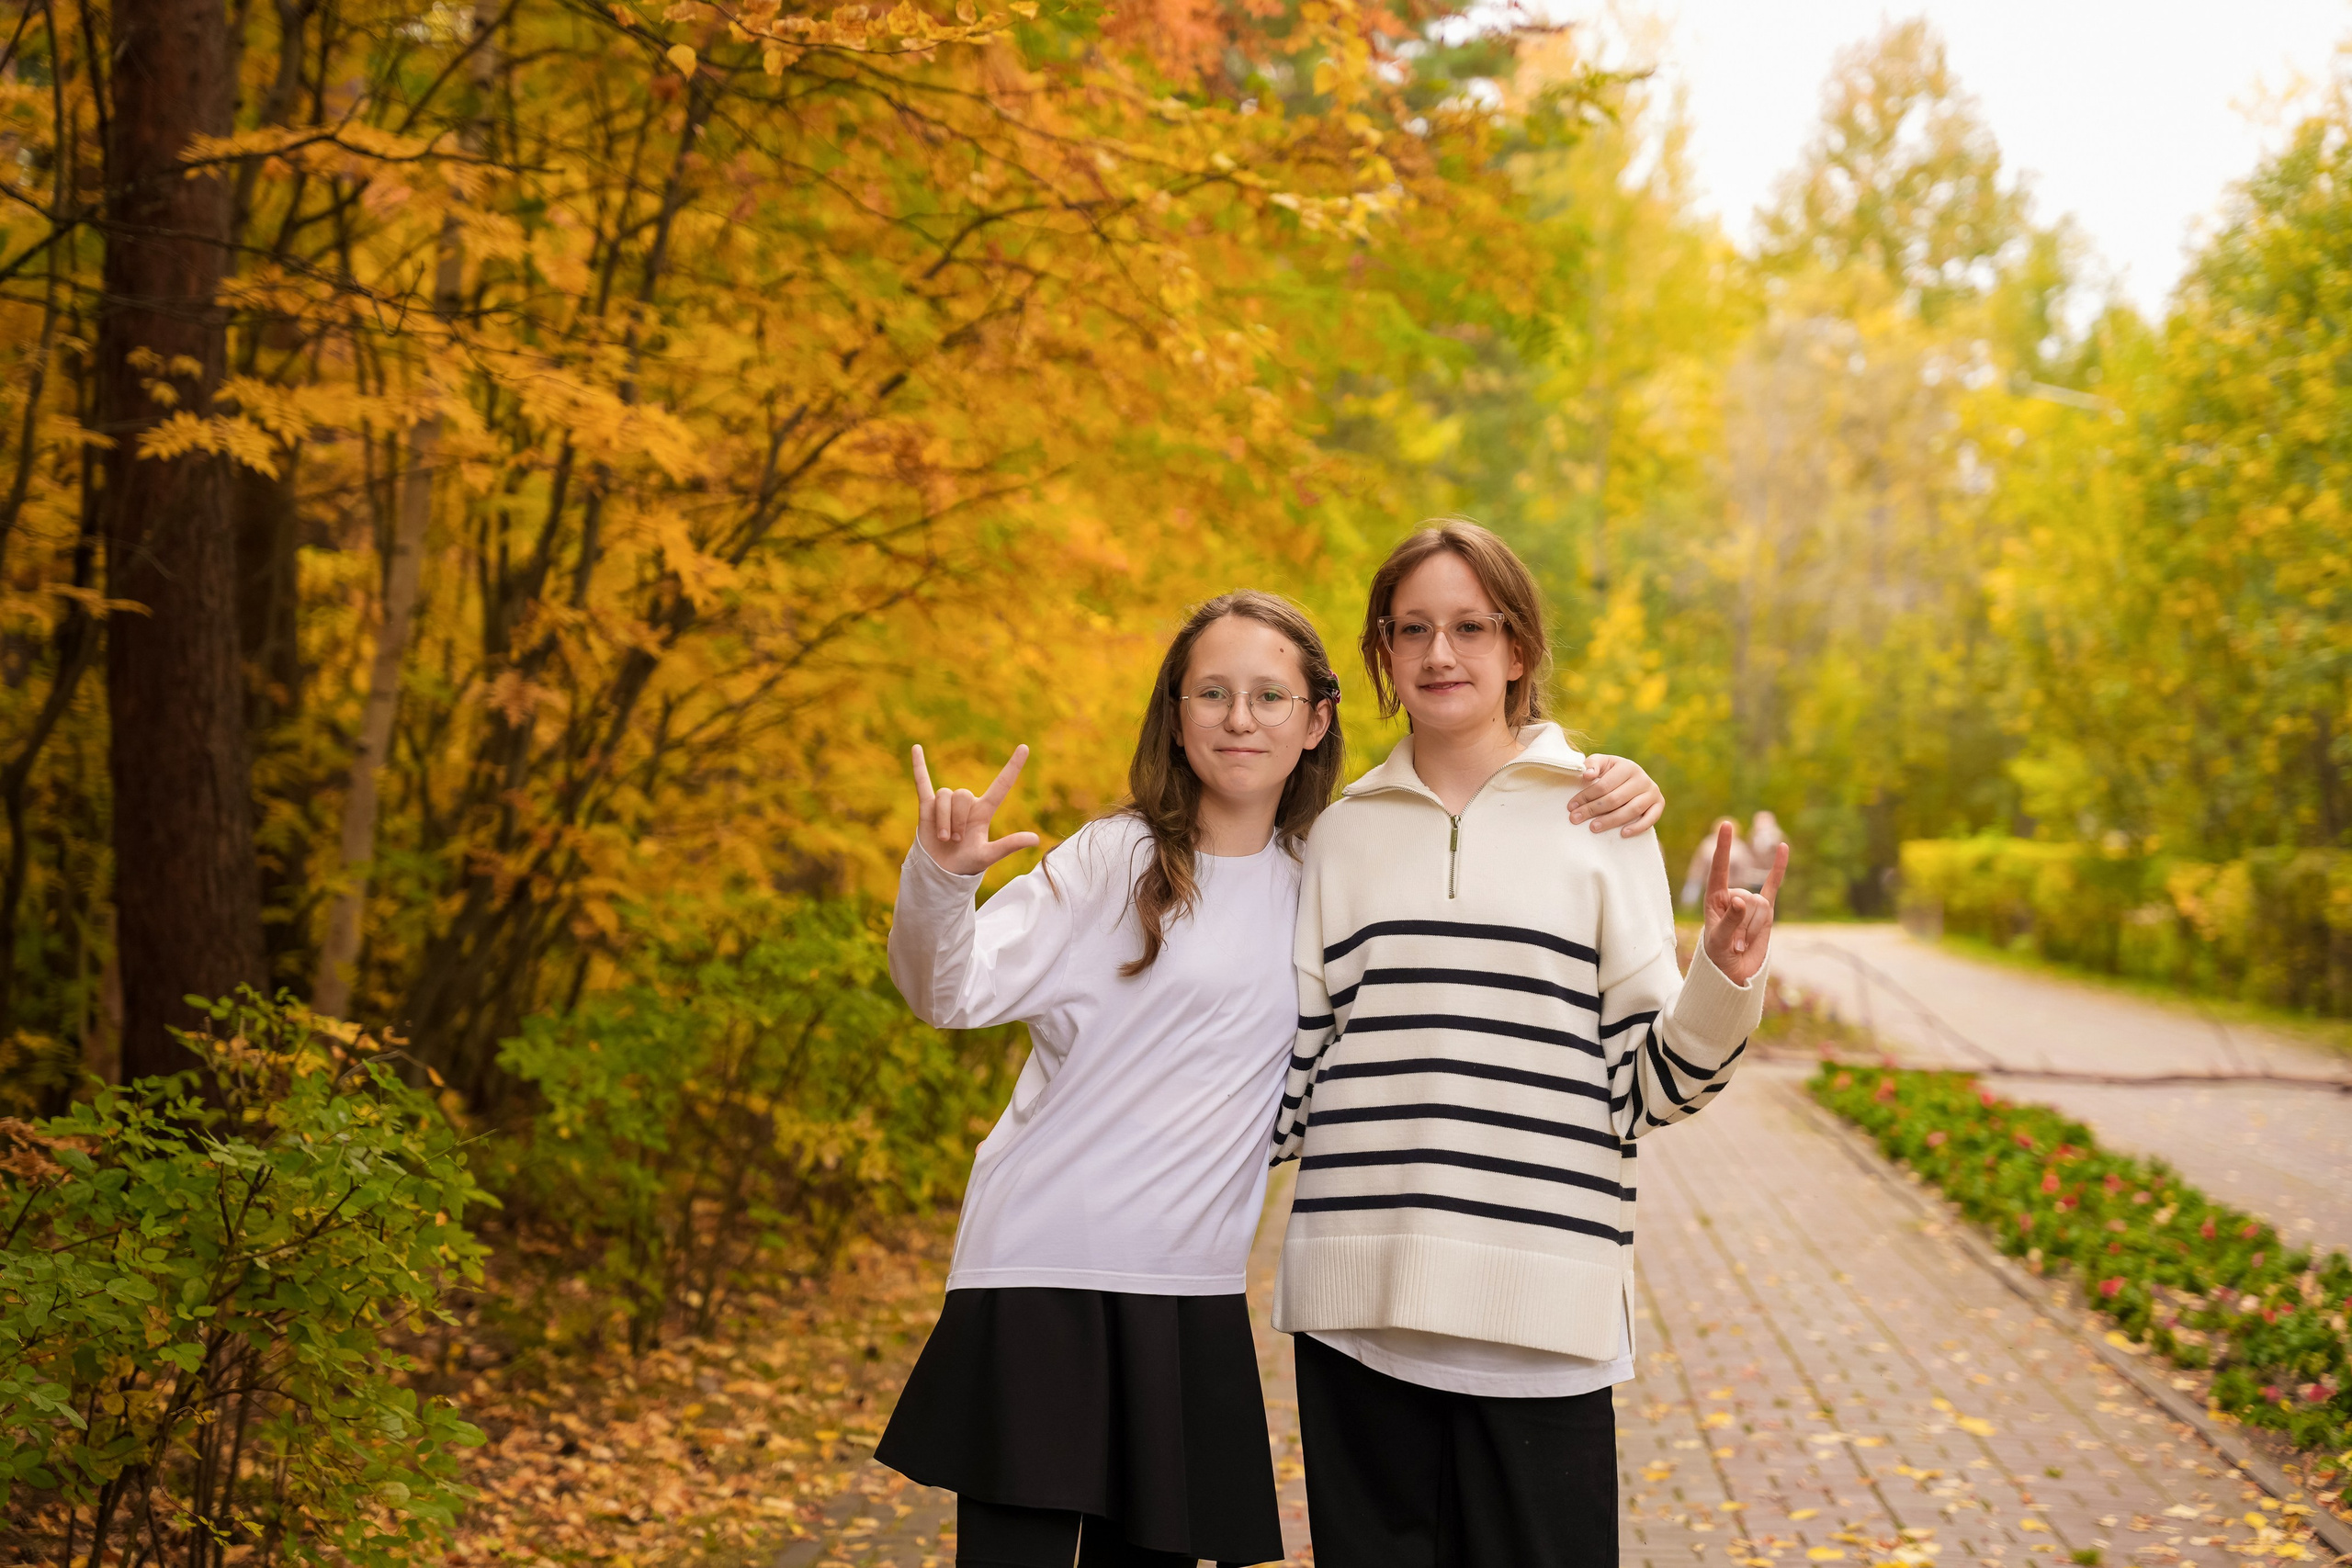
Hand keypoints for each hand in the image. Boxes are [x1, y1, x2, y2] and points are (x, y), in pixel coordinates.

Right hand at [911, 743, 1040, 876]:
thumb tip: (1036, 839)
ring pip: (944, 795)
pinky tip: (916, 748)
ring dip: (943, 819)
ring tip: (944, 838)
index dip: (1013, 766)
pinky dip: (919, 766)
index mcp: (984, 811)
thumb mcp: (988, 855)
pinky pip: (922, 782)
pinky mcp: (927, 807)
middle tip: (956, 840)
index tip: (1025, 747)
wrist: (941, 872)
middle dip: (957, 819)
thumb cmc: (967, 864)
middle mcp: (967, 804)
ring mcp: (946, 804)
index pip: (1001, 785)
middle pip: (963, 795)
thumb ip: (1009, 845)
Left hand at [1569, 754, 1664, 836]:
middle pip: (1615, 798)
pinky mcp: (1659, 804)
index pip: (1604, 785)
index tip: (1571, 806)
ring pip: (1632, 809)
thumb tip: (1587, 775)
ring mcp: (1652, 791)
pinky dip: (1638, 827)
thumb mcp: (1601, 764)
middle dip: (1593, 810)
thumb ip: (1592, 765)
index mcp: (1627, 766)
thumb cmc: (1611, 772)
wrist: (1632, 779)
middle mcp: (1642, 778)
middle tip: (1576, 819)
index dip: (1586, 797)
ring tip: (1593, 827)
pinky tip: (1623, 833)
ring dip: (1611, 820)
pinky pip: (1651, 818)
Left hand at [1699, 820, 1785, 985]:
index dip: (1724, 847)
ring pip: (1761, 906)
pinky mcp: (1766, 911)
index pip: (1719, 868)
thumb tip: (1742, 900)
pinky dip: (1779, 867)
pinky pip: (1774, 885)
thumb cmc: (1719, 956)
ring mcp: (1751, 902)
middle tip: (1734, 942)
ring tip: (1743, 942)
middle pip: (1747, 898)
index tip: (1726, 825)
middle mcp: (1733, 896)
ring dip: (1755, 929)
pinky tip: (1783, 847)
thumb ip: (1730, 921)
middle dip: (1744, 924)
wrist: (1735, 973)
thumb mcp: (1719, 941)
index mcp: (1715, 899)